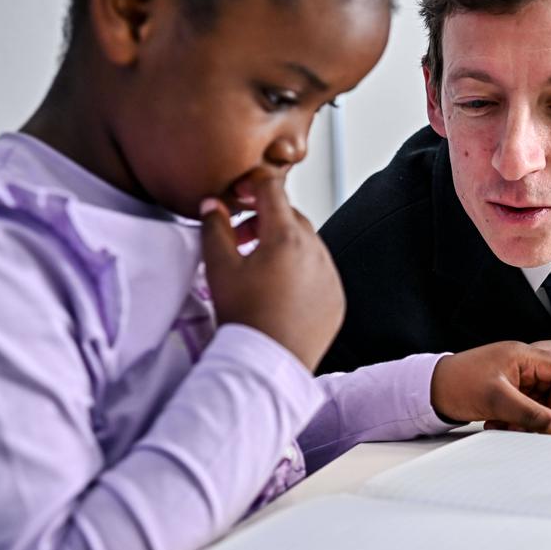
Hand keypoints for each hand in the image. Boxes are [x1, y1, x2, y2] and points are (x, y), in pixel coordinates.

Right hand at [199, 173, 344, 371]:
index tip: (239, 195)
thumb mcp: (219, 268)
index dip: (253, 185)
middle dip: (264, 220)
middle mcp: (316, 251)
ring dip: (283, 246)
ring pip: (307, 244)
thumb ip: (215, 228)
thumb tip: (215, 204)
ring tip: (257, 268)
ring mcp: (329, 275)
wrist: (268, 364)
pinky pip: (319, 272)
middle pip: (290, 217)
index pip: (272, 190)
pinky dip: (300, 271)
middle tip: (240, 240)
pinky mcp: (336, 298)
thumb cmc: (242, 316)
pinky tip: (279, 291)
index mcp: (287, 237)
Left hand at [431, 342, 550, 433]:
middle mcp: (521, 365)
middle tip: (532, 427)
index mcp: (523, 356)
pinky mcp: (504, 392)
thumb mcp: (497, 400)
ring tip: (507, 426)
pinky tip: (497, 424)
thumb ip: (530, 413)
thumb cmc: (457, 383)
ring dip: (527, 420)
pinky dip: (515, 420)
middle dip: (543, 412)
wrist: (428, 390)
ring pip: (536, 403)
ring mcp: (513, 379)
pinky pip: (521, 409)